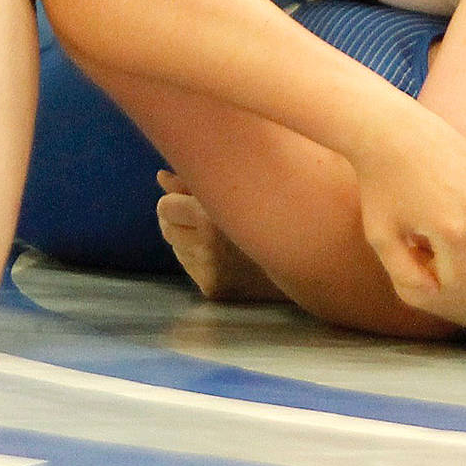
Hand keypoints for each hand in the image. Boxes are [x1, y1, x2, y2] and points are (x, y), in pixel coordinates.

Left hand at [155, 171, 285, 302]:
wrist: (305, 255)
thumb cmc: (270, 211)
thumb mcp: (236, 188)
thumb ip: (194, 182)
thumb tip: (160, 176)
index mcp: (212, 215)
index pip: (165, 207)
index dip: (175, 202)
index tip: (190, 200)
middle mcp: (208, 245)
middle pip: (166, 228)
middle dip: (179, 220)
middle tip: (203, 217)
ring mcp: (210, 271)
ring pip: (176, 247)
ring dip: (189, 239)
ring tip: (218, 235)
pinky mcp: (213, 289)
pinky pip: (190, 267)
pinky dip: (199, 259)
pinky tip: (223, 254)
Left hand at [343, 102, 465, 305]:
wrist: (384, 128)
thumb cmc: (378, 185)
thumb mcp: (381, 237)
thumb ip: (406, 273)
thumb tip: (435, 290)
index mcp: (453, 232)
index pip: (455, 277)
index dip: (432, 273)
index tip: (410, 253)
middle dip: (450, 256)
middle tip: (418, 235)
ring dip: (458, 228)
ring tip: (425, 207)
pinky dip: (463, 201)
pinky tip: (435, 181)